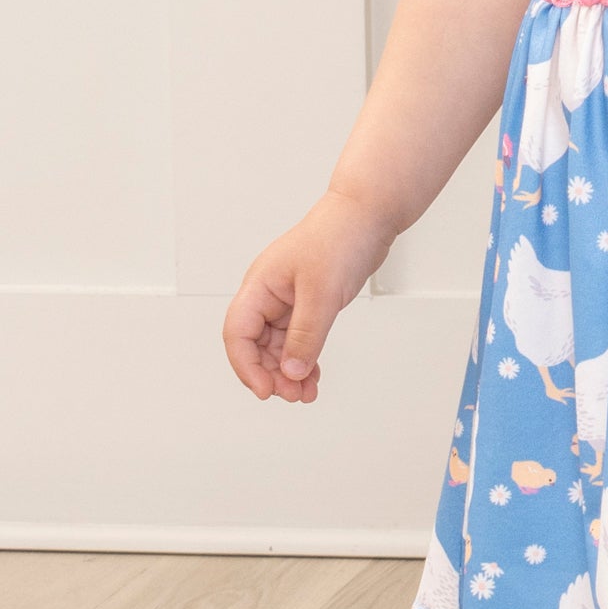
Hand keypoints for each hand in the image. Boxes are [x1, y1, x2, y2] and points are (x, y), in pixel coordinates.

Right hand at [222, 189, 394, 403]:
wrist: (369, 214)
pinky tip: (313, 376)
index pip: (238, 333)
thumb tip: (290, 372)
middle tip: (294, 394)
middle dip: (271, 373)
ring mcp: (289, 298)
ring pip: (278, 346)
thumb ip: (305, 335)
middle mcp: (269, 293)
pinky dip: (304, 359)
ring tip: (306, 393)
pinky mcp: (310, 302)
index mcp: (260, 285)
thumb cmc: (340, 237)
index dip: (246, 366)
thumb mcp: (322, 292)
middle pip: (255, 345)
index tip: (266, 390)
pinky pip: (299, 339)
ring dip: (290, 371)